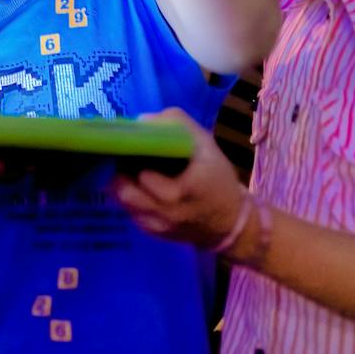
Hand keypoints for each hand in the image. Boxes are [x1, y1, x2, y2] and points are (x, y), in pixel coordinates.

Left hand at [112, 108, 246, 247]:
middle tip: (132, 159)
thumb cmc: (218, 180)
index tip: (136, 146)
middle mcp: (166, 212)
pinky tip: (144, 189)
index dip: (135, 157)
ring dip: (124, 184)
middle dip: (123, 171)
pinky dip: (132, 198)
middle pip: (125, 190)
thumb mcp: (206, 146)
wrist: (231, 222)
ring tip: (135, 172)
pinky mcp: (154, 233)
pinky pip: (131, 212)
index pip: (141, 174)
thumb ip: (177, 126)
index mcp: (180, 191)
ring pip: (124, 202)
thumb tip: (142, 121)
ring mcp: (158, 226)